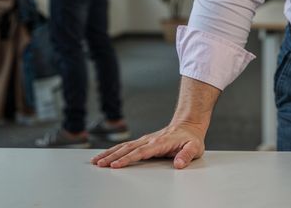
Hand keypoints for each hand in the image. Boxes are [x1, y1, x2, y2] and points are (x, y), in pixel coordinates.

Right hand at [91, 122, 205, 168]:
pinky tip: (104, 155)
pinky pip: (126, 146)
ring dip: (109, 153)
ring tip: (96, 161)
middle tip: (99, 164)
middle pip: (128, 149)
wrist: (188, 125)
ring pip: (124, 146)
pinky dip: (114, 150)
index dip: (128, 158)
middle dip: (113, 157)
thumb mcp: (195, 147)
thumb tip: (179, 164)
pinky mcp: (143, 141)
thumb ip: (186, 155)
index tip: (116, 165)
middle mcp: (150, 140)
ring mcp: (145, 140)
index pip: (142, 152)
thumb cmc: (191, 139)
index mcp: (161, 143)